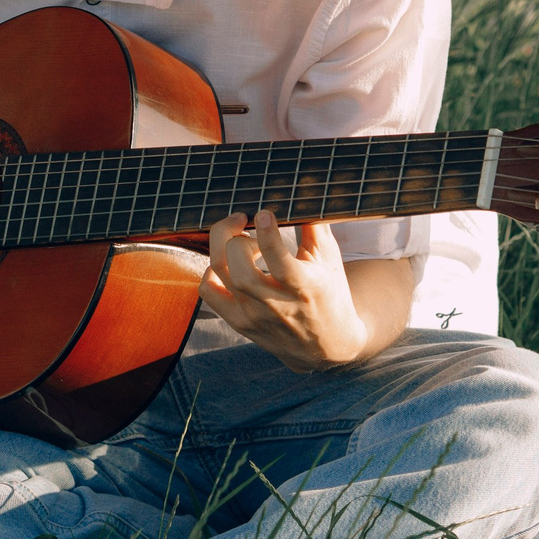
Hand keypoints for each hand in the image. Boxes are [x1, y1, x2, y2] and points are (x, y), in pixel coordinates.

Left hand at [200, 210, 374, 371]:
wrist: (326, 346)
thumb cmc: (329, 293)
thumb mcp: (330, 260)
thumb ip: (315, 226)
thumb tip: (300, 191)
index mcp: (306, 288)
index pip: (280, 263)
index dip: (268, 234)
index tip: (264, 212)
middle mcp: (277, 306)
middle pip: (239, 271)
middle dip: (236, 238)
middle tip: (245, 222)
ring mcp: (254, 317)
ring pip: (220, 277)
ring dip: (223, 247)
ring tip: (241, 238)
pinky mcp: (239, 323)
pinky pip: (208, 291)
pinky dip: (211, 269)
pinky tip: (228, 262)